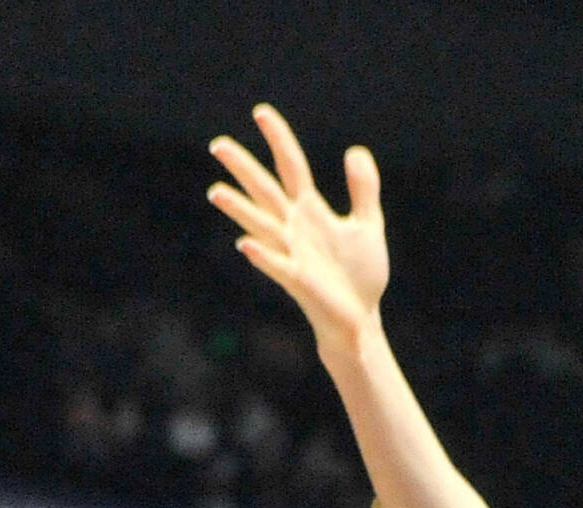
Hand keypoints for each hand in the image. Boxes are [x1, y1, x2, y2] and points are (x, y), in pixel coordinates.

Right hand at [207, 105, 387, 346]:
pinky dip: (262, 255)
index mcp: (309, 211)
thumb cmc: (359, 275)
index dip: (278, 139)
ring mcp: (292, 253)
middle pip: (265, 190)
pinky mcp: (298, 280)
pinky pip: (276, 265)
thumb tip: (354, 151)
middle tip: (218, 144)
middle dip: (243, 168)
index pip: (290, 166)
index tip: (260, 112)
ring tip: (215, 192)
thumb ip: (363, 189)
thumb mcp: (367, 223)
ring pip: (260, 225)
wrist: (361, 318)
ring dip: (239, 209)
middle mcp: (294, 228)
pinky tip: (244, 244)